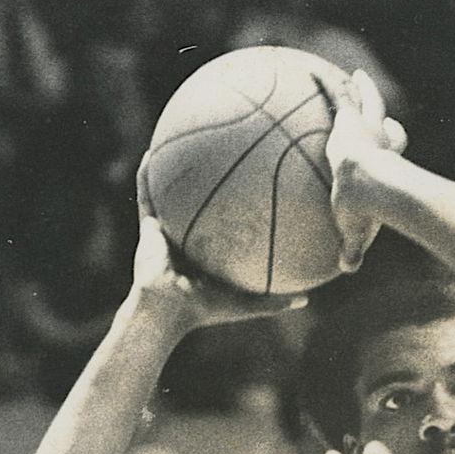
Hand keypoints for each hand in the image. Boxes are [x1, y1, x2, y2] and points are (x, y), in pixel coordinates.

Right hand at [131, 154, 307, 325]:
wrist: (168, 311)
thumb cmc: (206, 310)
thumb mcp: (247, 304)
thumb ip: (275, 301)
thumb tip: (308, 300)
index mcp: (207, 255)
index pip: (223, 227)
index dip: (233, 210)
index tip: (250, 188)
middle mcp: (187, 240)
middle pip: (200, 205)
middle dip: (207, 183)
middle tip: (219, 156)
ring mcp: (167, 231)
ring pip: (169, 195)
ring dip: (172, 171)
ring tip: (179, 142)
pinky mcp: (149, 227)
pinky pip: (147, 195)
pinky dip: (146, 175)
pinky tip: (151, 152)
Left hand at [316, 69, 407, 272]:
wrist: (370, 186)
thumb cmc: (366, 210)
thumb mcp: (356, 230)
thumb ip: (351, 247)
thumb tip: (346, 269)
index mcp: (388, 164)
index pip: (394, 146)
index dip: (395, 140)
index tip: (395, 133)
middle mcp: (383, 142)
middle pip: (385, 122)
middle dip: (381, 111)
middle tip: (378, 103)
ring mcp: (368, 128)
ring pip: (366, 102)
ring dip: (361, 88)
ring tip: (354, 76)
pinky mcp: (350, 118)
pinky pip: (336, 94)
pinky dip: (325, 83)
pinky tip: (311, 71)